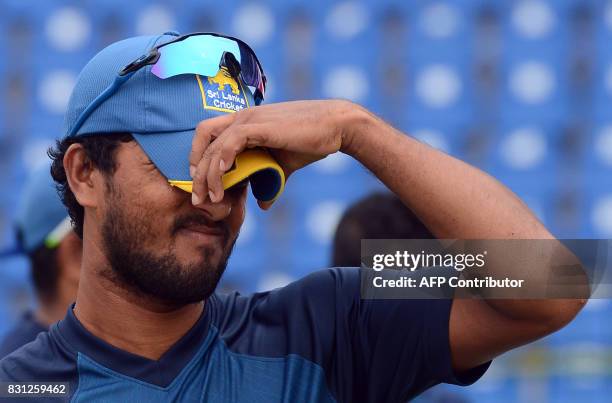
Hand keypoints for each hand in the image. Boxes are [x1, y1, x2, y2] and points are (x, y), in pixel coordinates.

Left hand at [189, 100, 358, 208]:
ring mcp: (249, 119)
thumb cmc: (311, 141)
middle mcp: (242, 117)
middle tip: (199, 199)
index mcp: (244, 122)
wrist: (335, 127)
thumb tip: (263, 205)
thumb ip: (270, 181)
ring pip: (214, 145)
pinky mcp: (260, 125)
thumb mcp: (284, 165)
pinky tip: (223, 177)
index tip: (203, 185)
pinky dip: (223, 159)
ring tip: (212, 197)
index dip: (198, 159)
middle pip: (203, 142)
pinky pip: (231, 142)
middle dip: (197, 174)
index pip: (207, 136)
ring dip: (208, 174)